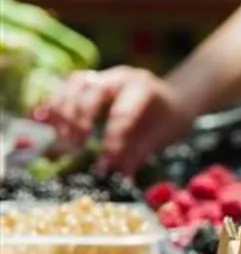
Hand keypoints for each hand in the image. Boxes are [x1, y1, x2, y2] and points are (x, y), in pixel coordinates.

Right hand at [34, 66, 194, 175]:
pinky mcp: (89, 82)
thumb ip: (138, 155)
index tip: (105, 164)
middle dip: (81, 119)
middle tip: (79, 146)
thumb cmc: (167, 120)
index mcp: (143, 88)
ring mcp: (103, 76)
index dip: (112, 141)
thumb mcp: (160, 137)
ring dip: (64, 112)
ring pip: (73, 84)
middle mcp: (120, 77)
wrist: (172, 100)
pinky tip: (55, 127)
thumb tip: (120, 177)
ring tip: (66, 138)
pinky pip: (64, 88)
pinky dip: (55, 106)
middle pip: (91, 90)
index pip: (122, 113)